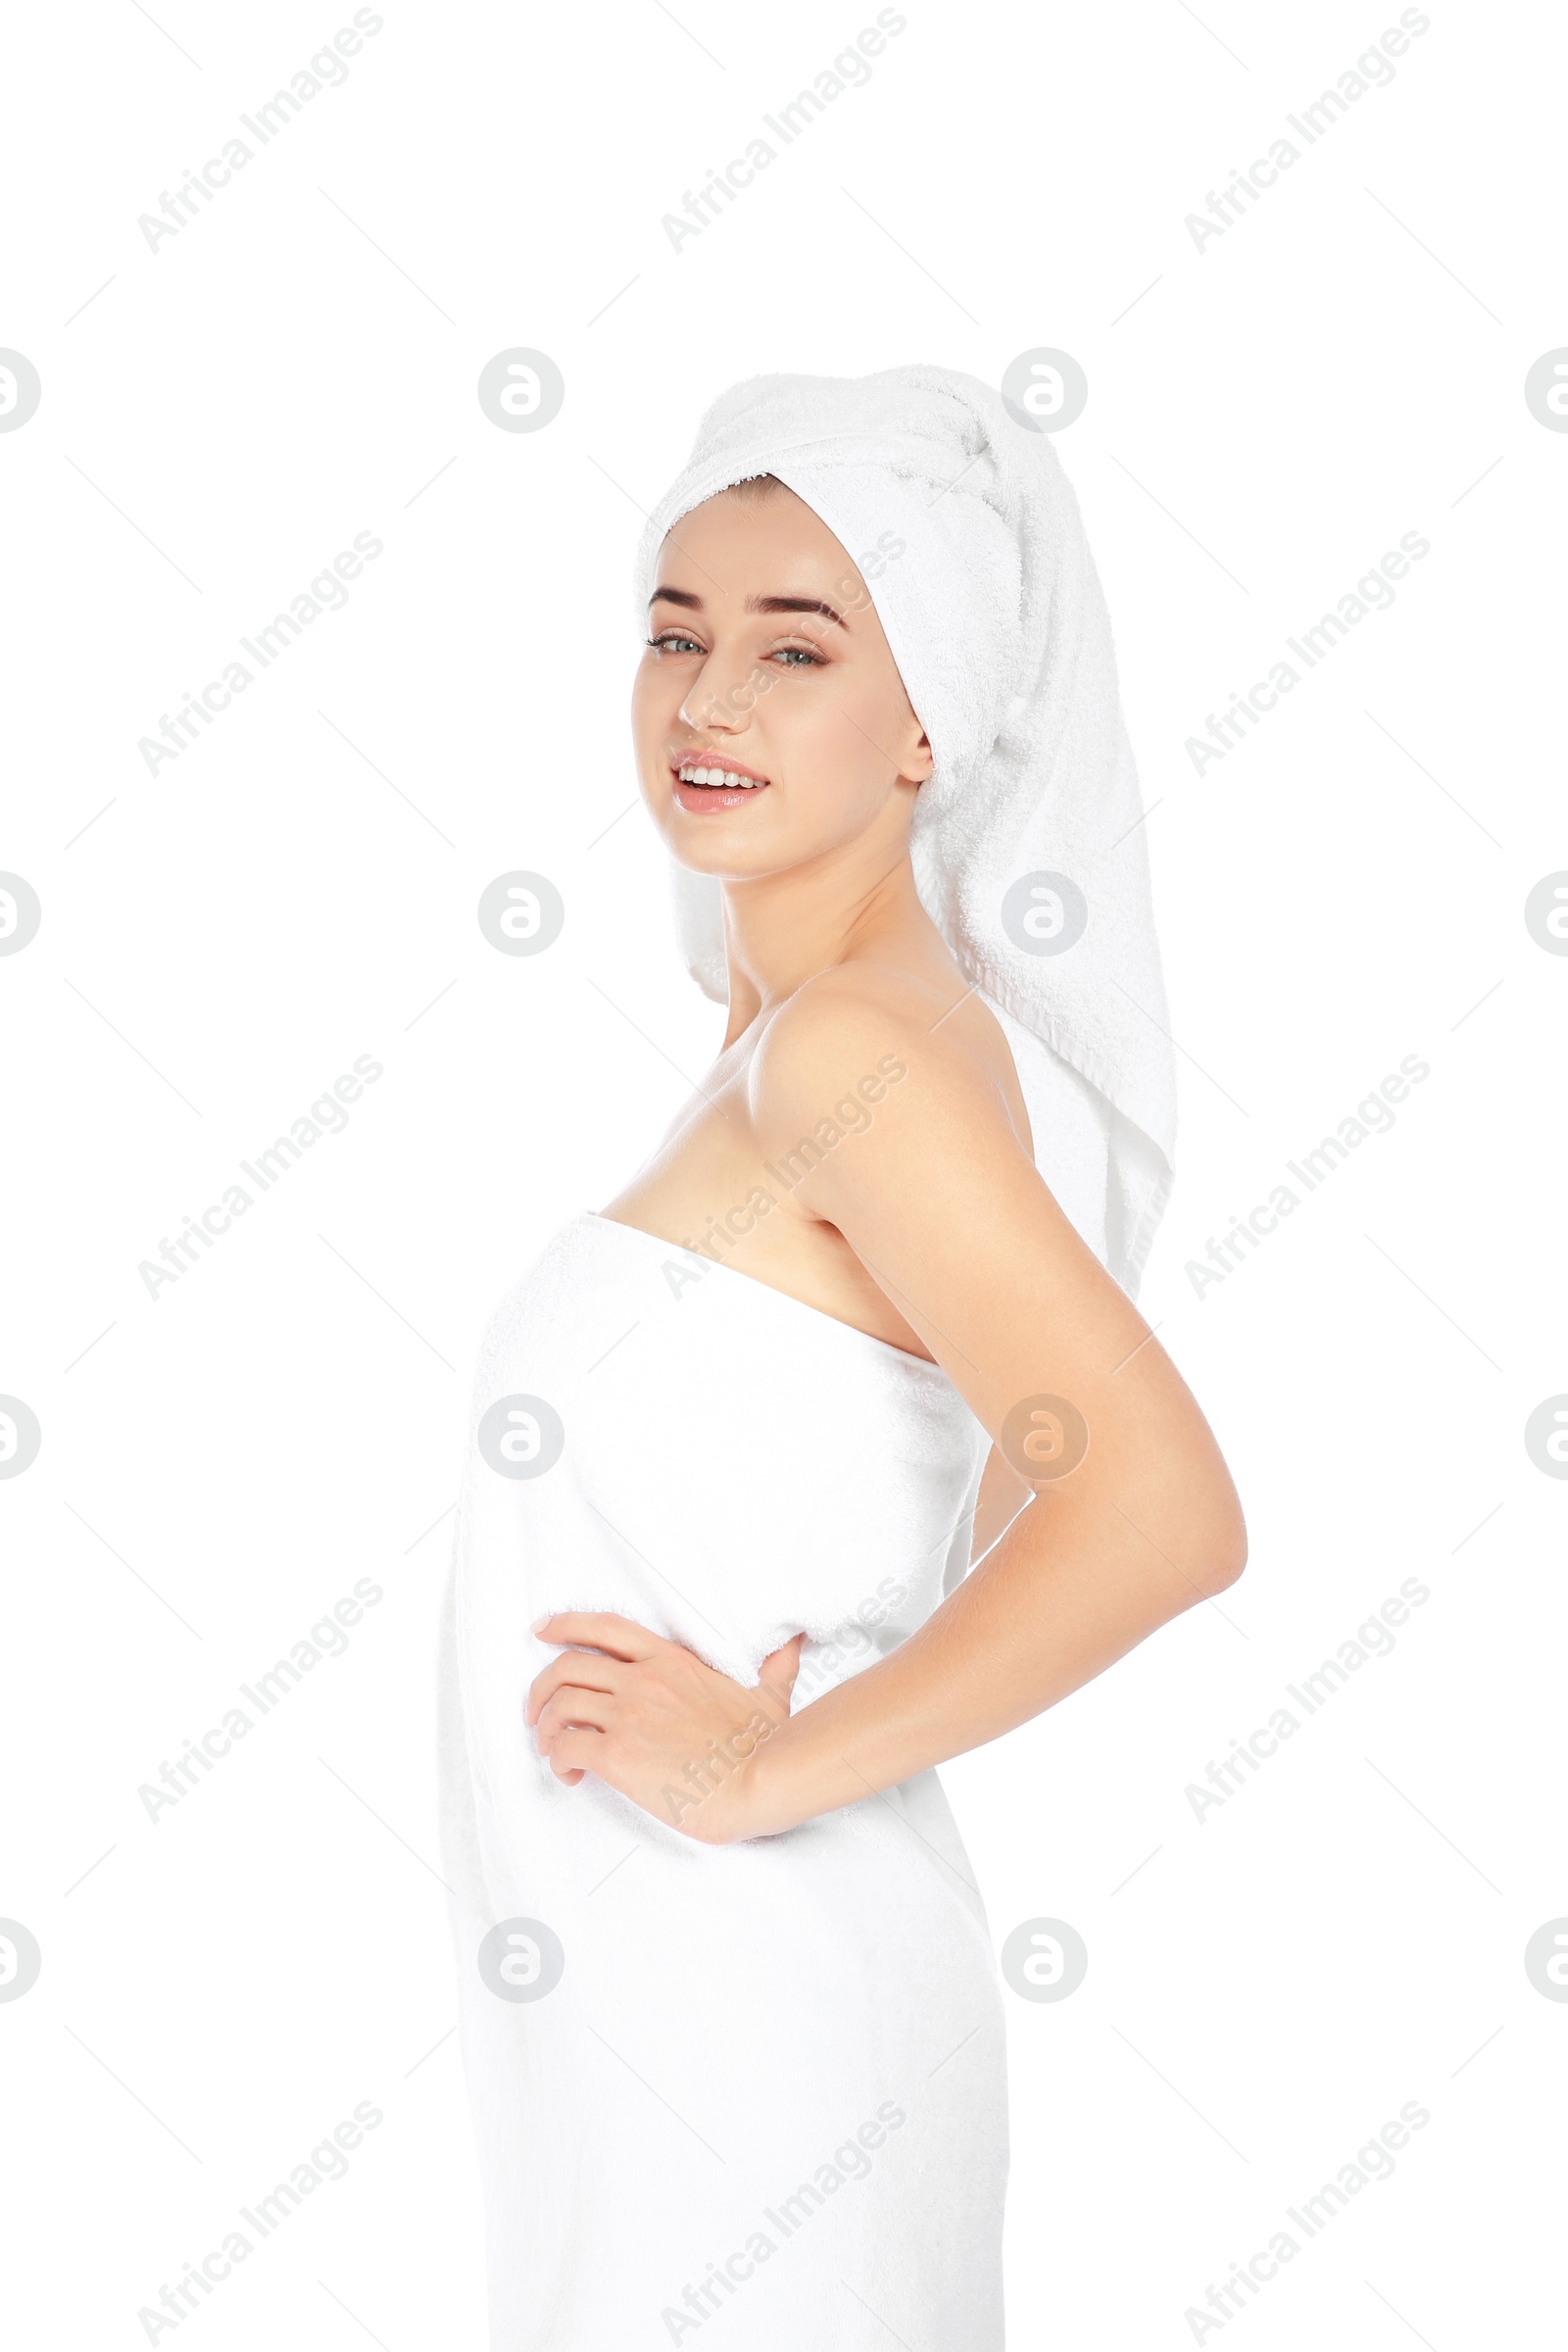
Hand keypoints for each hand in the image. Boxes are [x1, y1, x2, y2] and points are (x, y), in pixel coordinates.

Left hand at [525, 1613, 804, 1843]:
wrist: (760, 1781)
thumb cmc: (765, 1744)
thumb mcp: (770, 1692)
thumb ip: (775, 1664)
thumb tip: (795, 1642)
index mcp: (671, 1661)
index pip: (605, 1628)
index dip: (566, 1625)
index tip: (542, 1630)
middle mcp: (643, 1680)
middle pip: (568, 1665)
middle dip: (541, 1687)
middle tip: (536, 1711)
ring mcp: (629, 1715)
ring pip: (559, 1704)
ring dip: (545, 1726)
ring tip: (552, 1748)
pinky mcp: (618, 1754)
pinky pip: (566, 1745)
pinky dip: (558, 1758)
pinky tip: (570, 1774)